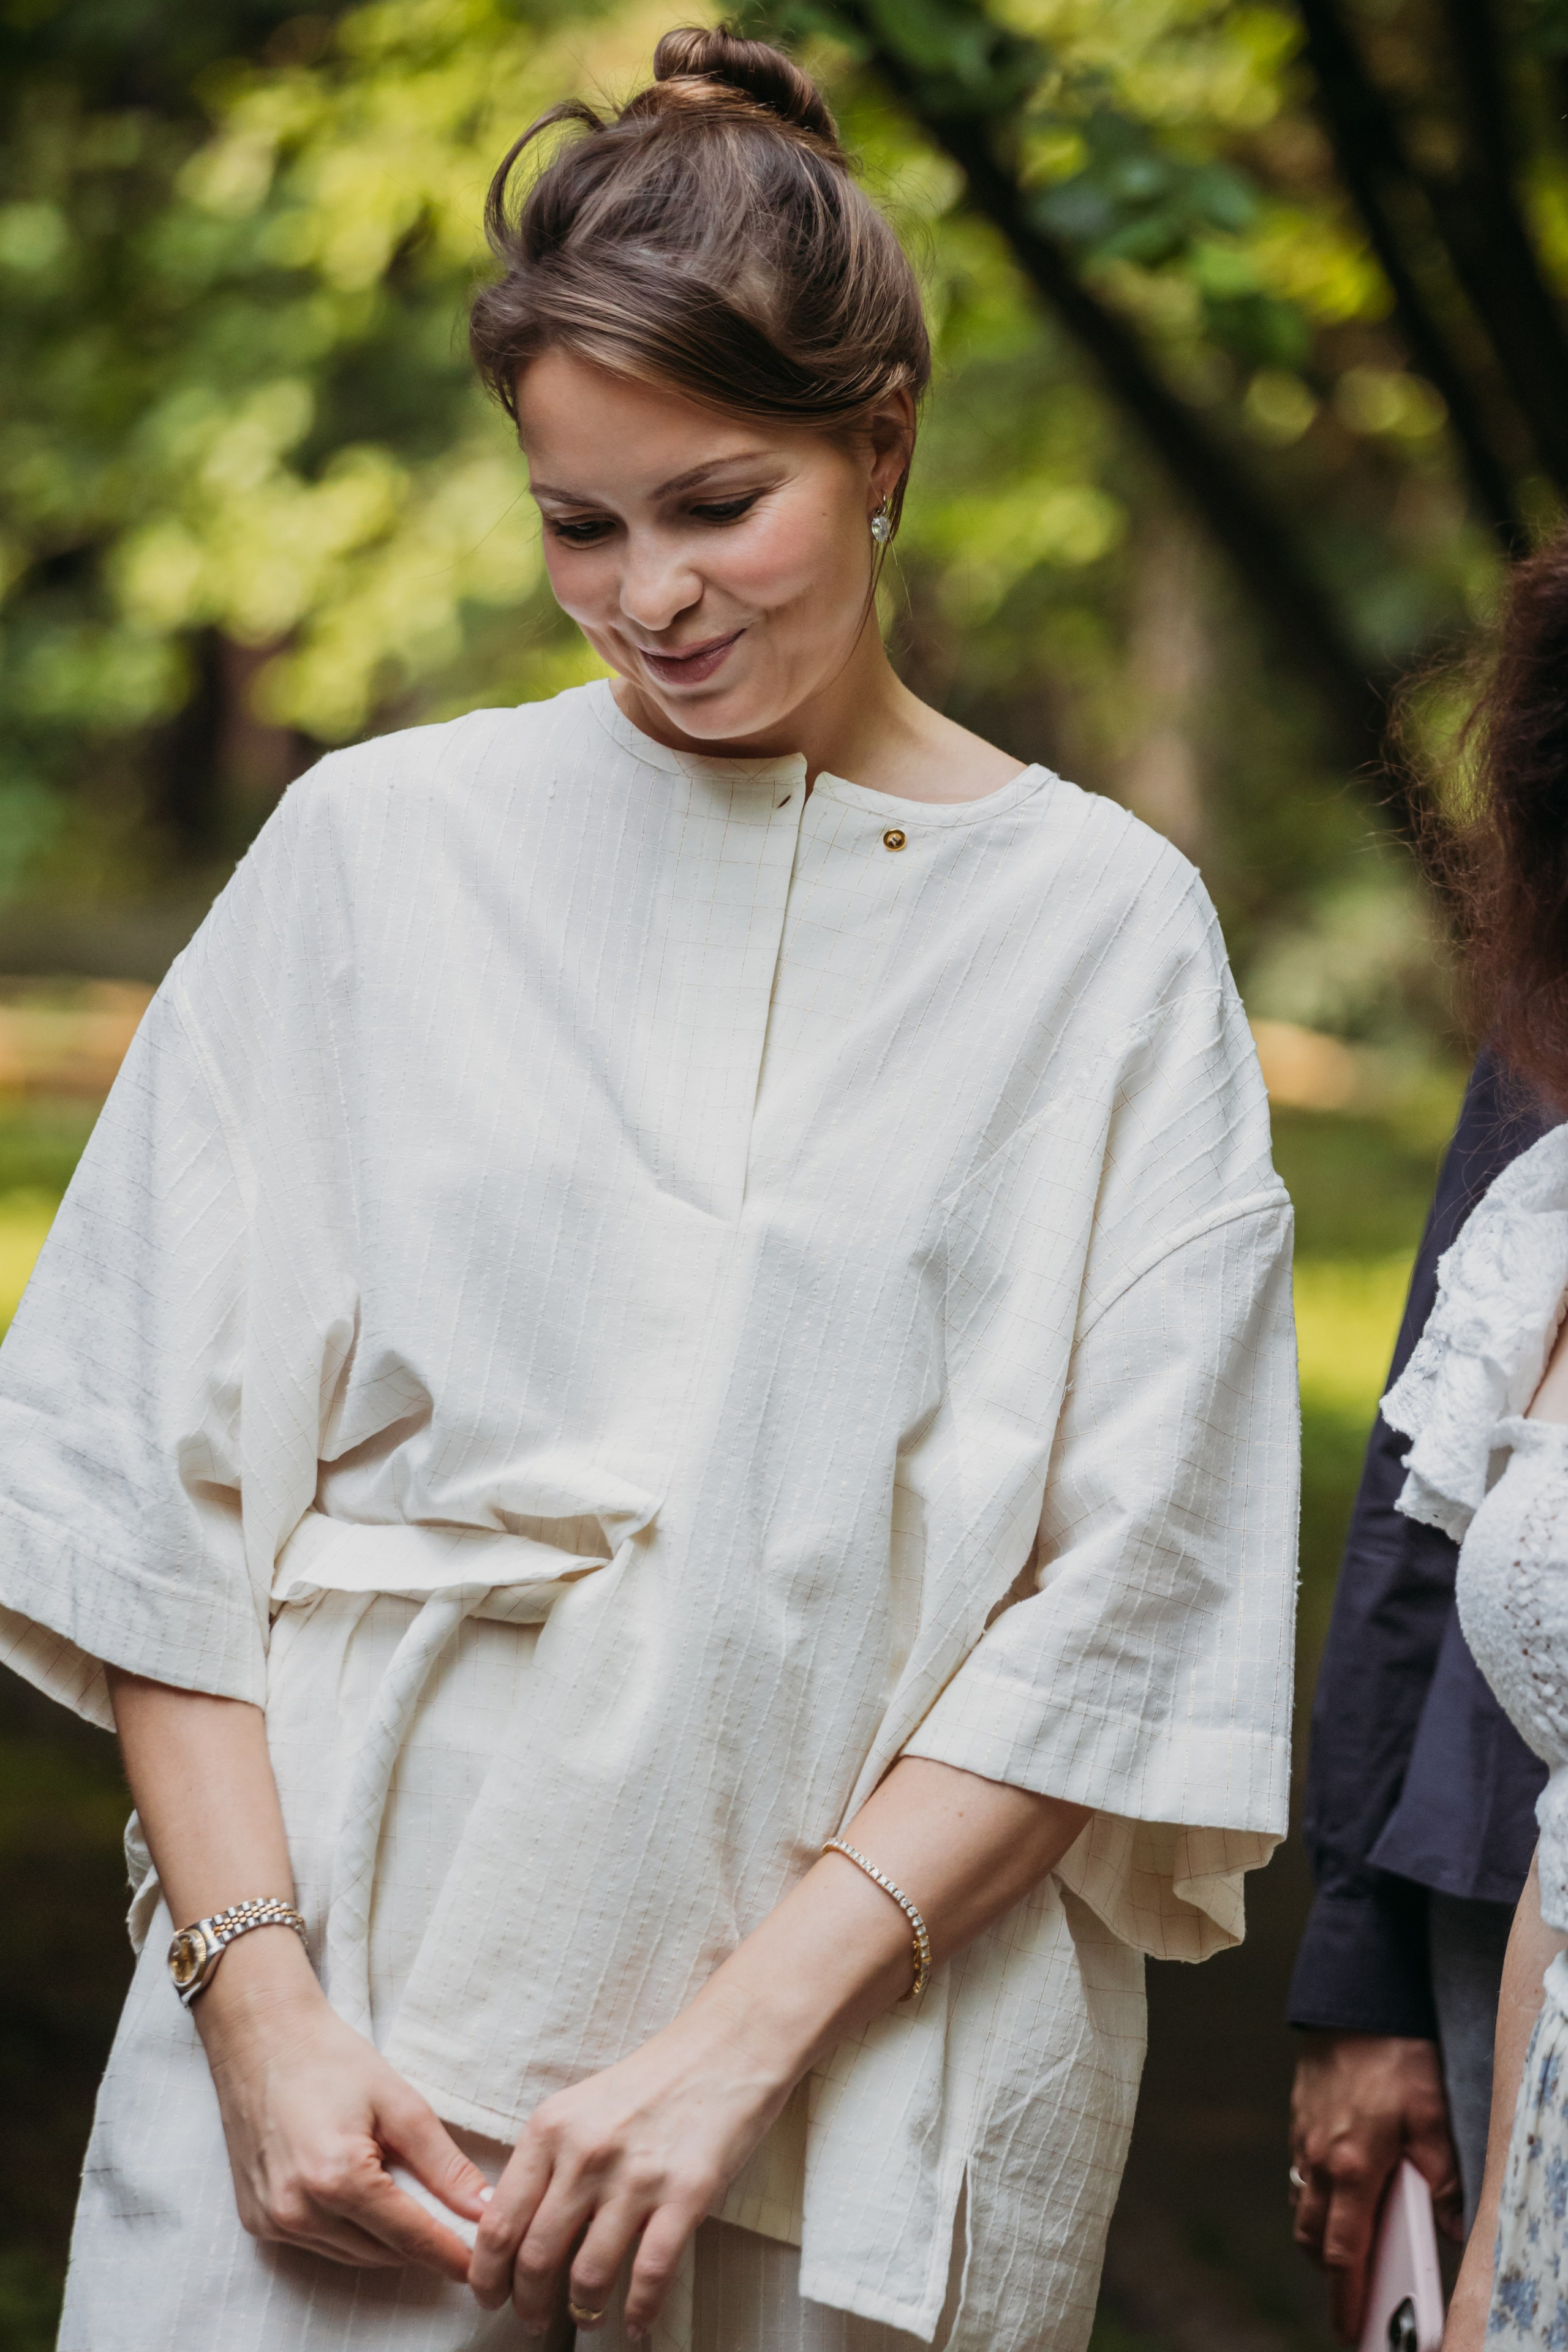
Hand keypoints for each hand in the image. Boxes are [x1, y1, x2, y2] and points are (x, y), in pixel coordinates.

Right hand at [197, 1932, 489, 2273]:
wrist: (263, 2039)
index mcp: (338, 2179)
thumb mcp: (400, 2104)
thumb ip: (444, 2166)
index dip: (451, 2254)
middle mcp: (299, 2212)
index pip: (410, 2238)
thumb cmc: (332, 2061)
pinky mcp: (257, 2223)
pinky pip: (320, 2245)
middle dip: (423, 2242)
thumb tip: (485, 2211)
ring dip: (387, 2240)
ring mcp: (273, 2223)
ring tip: (409, 2198)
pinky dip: (350, 2231)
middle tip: (454, 2220)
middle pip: (383, 2253)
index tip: (483, 2266)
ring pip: (353, 2255)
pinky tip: (362, 2196)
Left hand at [469, 1984, 794, 2336]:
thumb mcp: (581, 2108)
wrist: (726, 2049)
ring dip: (580, 2311)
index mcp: (551, 2128)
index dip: (487, 2273)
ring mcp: (637, 2176)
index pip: (499, 2221)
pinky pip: (650, 2274)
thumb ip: (547, 2162)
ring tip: (583, 2318)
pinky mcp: (686, 2194)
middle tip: (530, 2318)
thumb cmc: (652, 2082)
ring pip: (587, 2274)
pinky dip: (639, 2311)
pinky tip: (636, 2323)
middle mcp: (586, 2153)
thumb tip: (514, 2230)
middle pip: (535, 2257)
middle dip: (527, 2302)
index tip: (489, 2295)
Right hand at [1289, 2032, 1462, 2340]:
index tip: (1349, 2326)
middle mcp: (1320, 2159)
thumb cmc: (1396, 2054)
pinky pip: (1302, 2171)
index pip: (1342, 2251)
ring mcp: (1303, 2137)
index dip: (1345, 2295)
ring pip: (1302, 2204)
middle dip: (1329, 2270)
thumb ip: (1440, 2175)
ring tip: (1349, 2241)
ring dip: (1320, 2230)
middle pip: (1311, 2236)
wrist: (1352, 1998)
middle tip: (1351, 2293)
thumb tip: (1447, 2225)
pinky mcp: (1299, 2117)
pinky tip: (1344, 2183)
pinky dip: (1318, 2192)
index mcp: (1353, 2168)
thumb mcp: (1433, 2115)